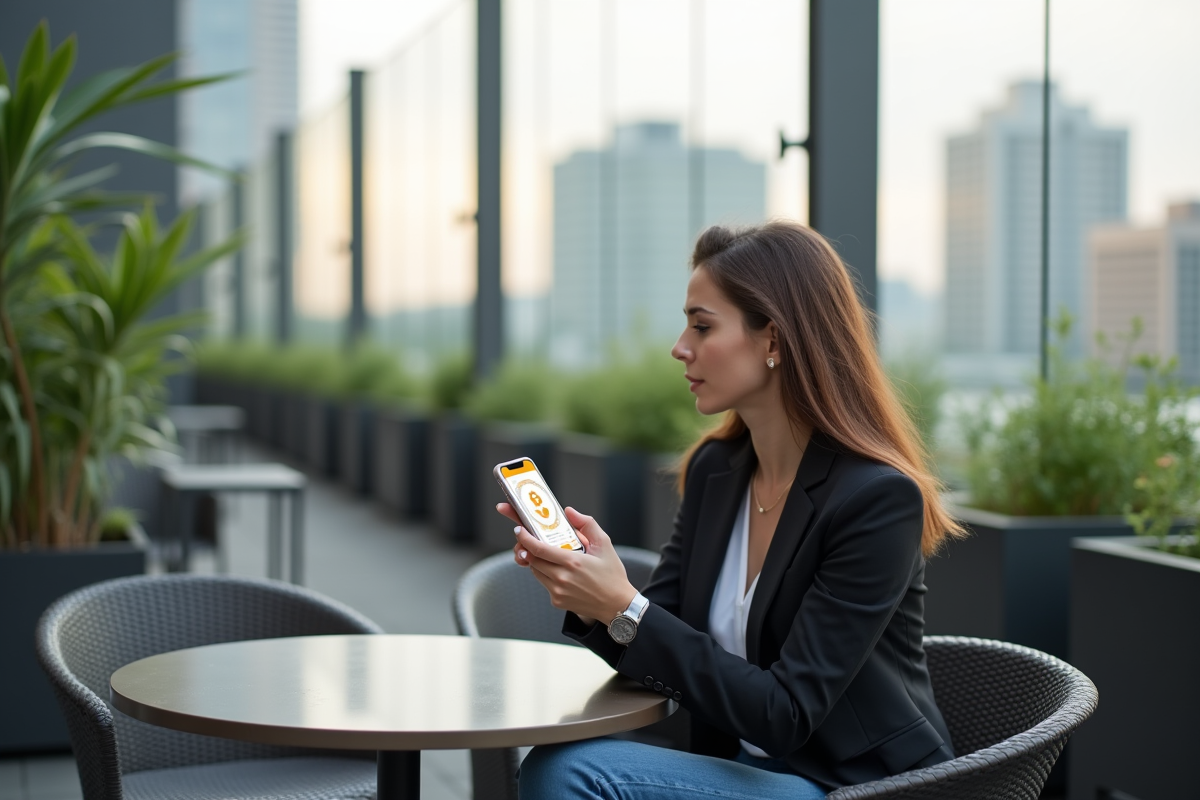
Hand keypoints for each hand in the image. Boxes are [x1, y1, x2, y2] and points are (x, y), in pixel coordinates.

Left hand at [495, 502, 636, 625]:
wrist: (617, 606)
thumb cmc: (612, 576)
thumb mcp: (604, 544)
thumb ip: (587, 524)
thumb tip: (569, 512)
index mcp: (572, 562)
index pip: (538, 548)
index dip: (524, 538)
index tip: (519, 530)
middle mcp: (562, 578)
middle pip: (532, 560)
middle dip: (526, 548)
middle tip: (527, 539)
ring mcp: (558, 592)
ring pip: (536, 572)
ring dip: (536, 561)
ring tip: (545, 554)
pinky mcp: (557, 601)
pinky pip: (544, 584)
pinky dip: (546, 575)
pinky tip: (558, 571)